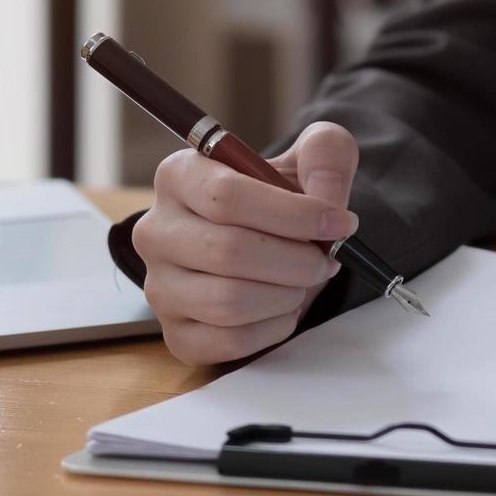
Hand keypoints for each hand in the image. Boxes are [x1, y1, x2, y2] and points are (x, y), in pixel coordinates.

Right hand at [132, 122, 359, 364]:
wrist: (273, 243)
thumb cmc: (285, 198)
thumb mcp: (311, 156)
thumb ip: (326, 155)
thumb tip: (325, 198)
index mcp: (179, 175)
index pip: (226, 197)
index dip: (293, 214)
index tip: (339, 223)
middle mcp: (156, 230)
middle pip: (228, 252)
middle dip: (296, 260)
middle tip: (325, 259)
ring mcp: (159, 286)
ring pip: (228, 301)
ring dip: (286, 295)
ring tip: (303, 280)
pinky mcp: (176, 333)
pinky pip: (229, 341)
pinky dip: (272, 328)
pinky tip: (283, 307)